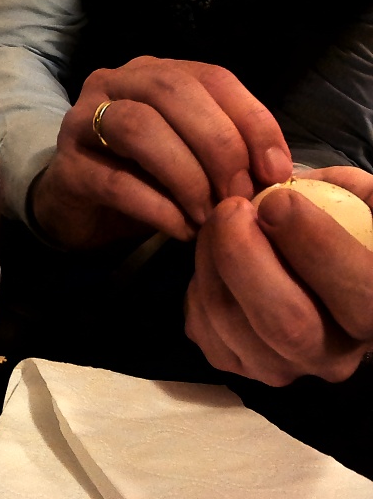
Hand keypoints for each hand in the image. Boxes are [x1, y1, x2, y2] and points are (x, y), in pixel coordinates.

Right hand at [30, 56, 292, 247]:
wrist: (81, 211)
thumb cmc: (146, 179)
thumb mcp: (195, 156)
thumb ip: (231, 150)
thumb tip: (277, 172)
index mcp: (154, 72)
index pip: (212, 78)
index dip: (251, 121)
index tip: (276, 171)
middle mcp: (114, 83)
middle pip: (173, 93)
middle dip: (219, 146)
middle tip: (240, 196)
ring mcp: (82, 121)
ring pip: (139, 127)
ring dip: (186, 175)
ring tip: (209, 215)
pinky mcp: (65, 167)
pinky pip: (114, 180)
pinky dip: (157, 207)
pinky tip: (181, 229)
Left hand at [185, 166, 372, 385]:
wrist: (309, 277)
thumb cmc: (341, 233)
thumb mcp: (358, 206)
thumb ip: (341, 195)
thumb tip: (292, 185)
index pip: (357, 292)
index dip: (314, 243)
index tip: (278, 200)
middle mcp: (334, 355)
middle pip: (285, 321)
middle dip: (244, 254)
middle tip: (232, 207)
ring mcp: (281, 366)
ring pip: (230, 321)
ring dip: (211, 259)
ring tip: (218, 220)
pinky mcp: (235, 364)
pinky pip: (201, 324)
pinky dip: (196, 281)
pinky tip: (212, 256)